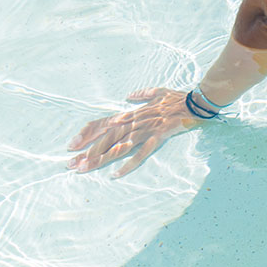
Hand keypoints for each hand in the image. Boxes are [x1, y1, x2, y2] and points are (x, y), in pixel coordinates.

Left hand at [67, 88, 199, 176]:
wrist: (196, 101)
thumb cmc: (176, 97)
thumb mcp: (157, 92)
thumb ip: (141, 95)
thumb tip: (129, 96)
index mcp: (131, 114)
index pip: (103, 124)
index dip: (87, 134)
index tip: (72, 145)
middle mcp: (134, 122)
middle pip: (105, 138)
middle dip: (87, 151)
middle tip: (71, 164)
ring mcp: (145, 130)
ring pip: (118, 146)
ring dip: (100, 158)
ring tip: (85, 169)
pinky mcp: (157, 137)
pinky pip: (141, 153)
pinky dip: (128, 164)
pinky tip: (116, 174)